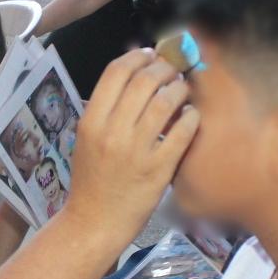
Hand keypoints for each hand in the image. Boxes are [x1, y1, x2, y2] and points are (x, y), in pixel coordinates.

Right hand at [63, 50, 198, 248]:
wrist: (94, 223)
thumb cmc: (92, 181)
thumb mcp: (87, 140)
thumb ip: (106, 110)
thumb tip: (133, 76)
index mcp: (91, 121)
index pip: (116, 72)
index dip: (138, 57)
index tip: (150, 55)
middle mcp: (112, 132)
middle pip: (144, 81)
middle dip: (164, 68)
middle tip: (172, 71)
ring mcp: (136, 151)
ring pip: (166, 101)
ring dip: (180, 89)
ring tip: (183, 91)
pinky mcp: (159, 169)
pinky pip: (182, 132)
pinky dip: (190, 117)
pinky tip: (190, 117)